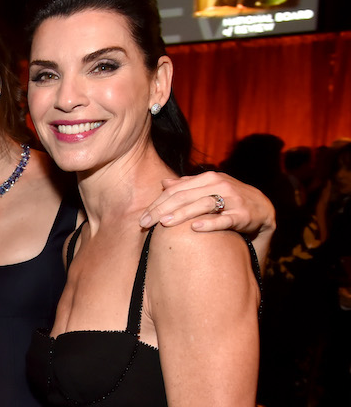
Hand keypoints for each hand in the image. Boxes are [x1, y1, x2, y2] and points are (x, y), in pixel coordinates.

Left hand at [140, 171, 275, 263]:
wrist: (264, 210)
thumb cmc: (229, 201)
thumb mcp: (209, 190)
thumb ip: (188, 187)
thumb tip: (164, 182)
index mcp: (207, 178)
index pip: (176, 190)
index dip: (157, 204)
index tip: (142, 219)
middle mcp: (220, 185)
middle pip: (184, 196)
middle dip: (161, 210)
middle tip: (144, 224)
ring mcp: (233, 199)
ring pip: (203, 204)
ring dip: (182, 214)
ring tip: (164, 223)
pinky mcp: (244, 215)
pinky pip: (225, 219)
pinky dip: (210, 223)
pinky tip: (195, 228)